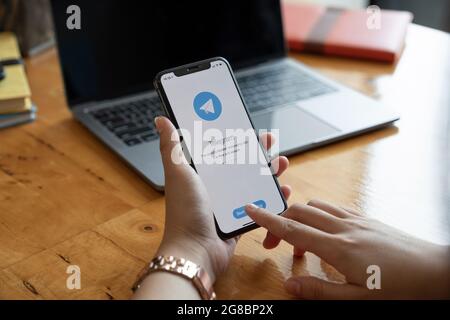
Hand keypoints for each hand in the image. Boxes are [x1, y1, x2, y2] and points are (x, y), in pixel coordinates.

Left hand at [155, 116, 290, 281]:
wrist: (196, 251)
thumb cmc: (185, 211)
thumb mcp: (178, 173)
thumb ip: (171, 147)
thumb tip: (161, 120)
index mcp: (198, 174)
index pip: (219, 149)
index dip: (233, 137)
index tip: (247, 126)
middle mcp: (213, 187)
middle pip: (240, 164)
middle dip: (256, 152)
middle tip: (270, 142)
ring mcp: (228, 203)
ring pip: (253, 182)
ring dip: (269, 171)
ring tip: (282, 162)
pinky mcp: (240, 218)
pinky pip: (260, 204)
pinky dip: (272, 196)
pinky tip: (284, 189)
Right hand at [245, 199, 449, 298]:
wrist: (438, 271)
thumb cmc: (401, 288)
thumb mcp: (358, 299)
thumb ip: (320, 291)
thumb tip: (289, 285)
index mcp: (337, 247)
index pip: (293, 229)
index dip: (268, 219)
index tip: (250, 210)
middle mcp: (344, 227)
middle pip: (300, 212)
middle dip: (279, 221)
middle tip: (271, 243)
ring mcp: (357, 220)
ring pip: (317, 206)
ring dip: (299, 217)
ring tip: (298, 241)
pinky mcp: (367, 219)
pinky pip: (334, 208)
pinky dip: (319, 214)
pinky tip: (323, 231)